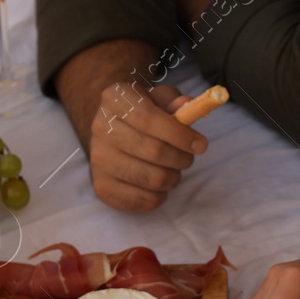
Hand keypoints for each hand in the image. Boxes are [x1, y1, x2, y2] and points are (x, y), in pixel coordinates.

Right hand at [88, 81, 206, 210]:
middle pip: (153, 151)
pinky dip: (160, 196)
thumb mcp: (157, 98)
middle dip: (182, 158)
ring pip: (152, 179)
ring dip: (173, 178)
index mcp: (115, 99)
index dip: (179, 135)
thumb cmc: (141, 112)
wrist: (112, 131)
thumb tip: (187, 105)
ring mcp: (98, 159)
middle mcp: (100, 128)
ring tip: (174, 170)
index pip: (148, 118)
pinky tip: (159, 185)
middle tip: (188, 158)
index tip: (201, 145)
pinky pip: (142, 200)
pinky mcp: (102, 186)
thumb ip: (174, 101)